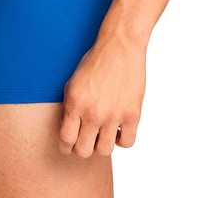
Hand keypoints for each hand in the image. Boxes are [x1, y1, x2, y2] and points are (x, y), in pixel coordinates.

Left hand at [58, 38, 146, 156]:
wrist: (120, 46)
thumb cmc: (95, 61)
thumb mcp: (73, 82)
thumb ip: (69, 108)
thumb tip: (69, 131)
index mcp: (75, 103)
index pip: (66, 140)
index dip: (66, 146)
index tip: (69, 145)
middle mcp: (93, 112)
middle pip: (83, 151)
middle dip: (82, 148)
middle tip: (85, 140)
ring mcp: (113, 115)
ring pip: (104, 151)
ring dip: (102, 144)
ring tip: (102, 133)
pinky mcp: (132, 114)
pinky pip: (127, 143)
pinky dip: (122, 139)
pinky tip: (118, 128)